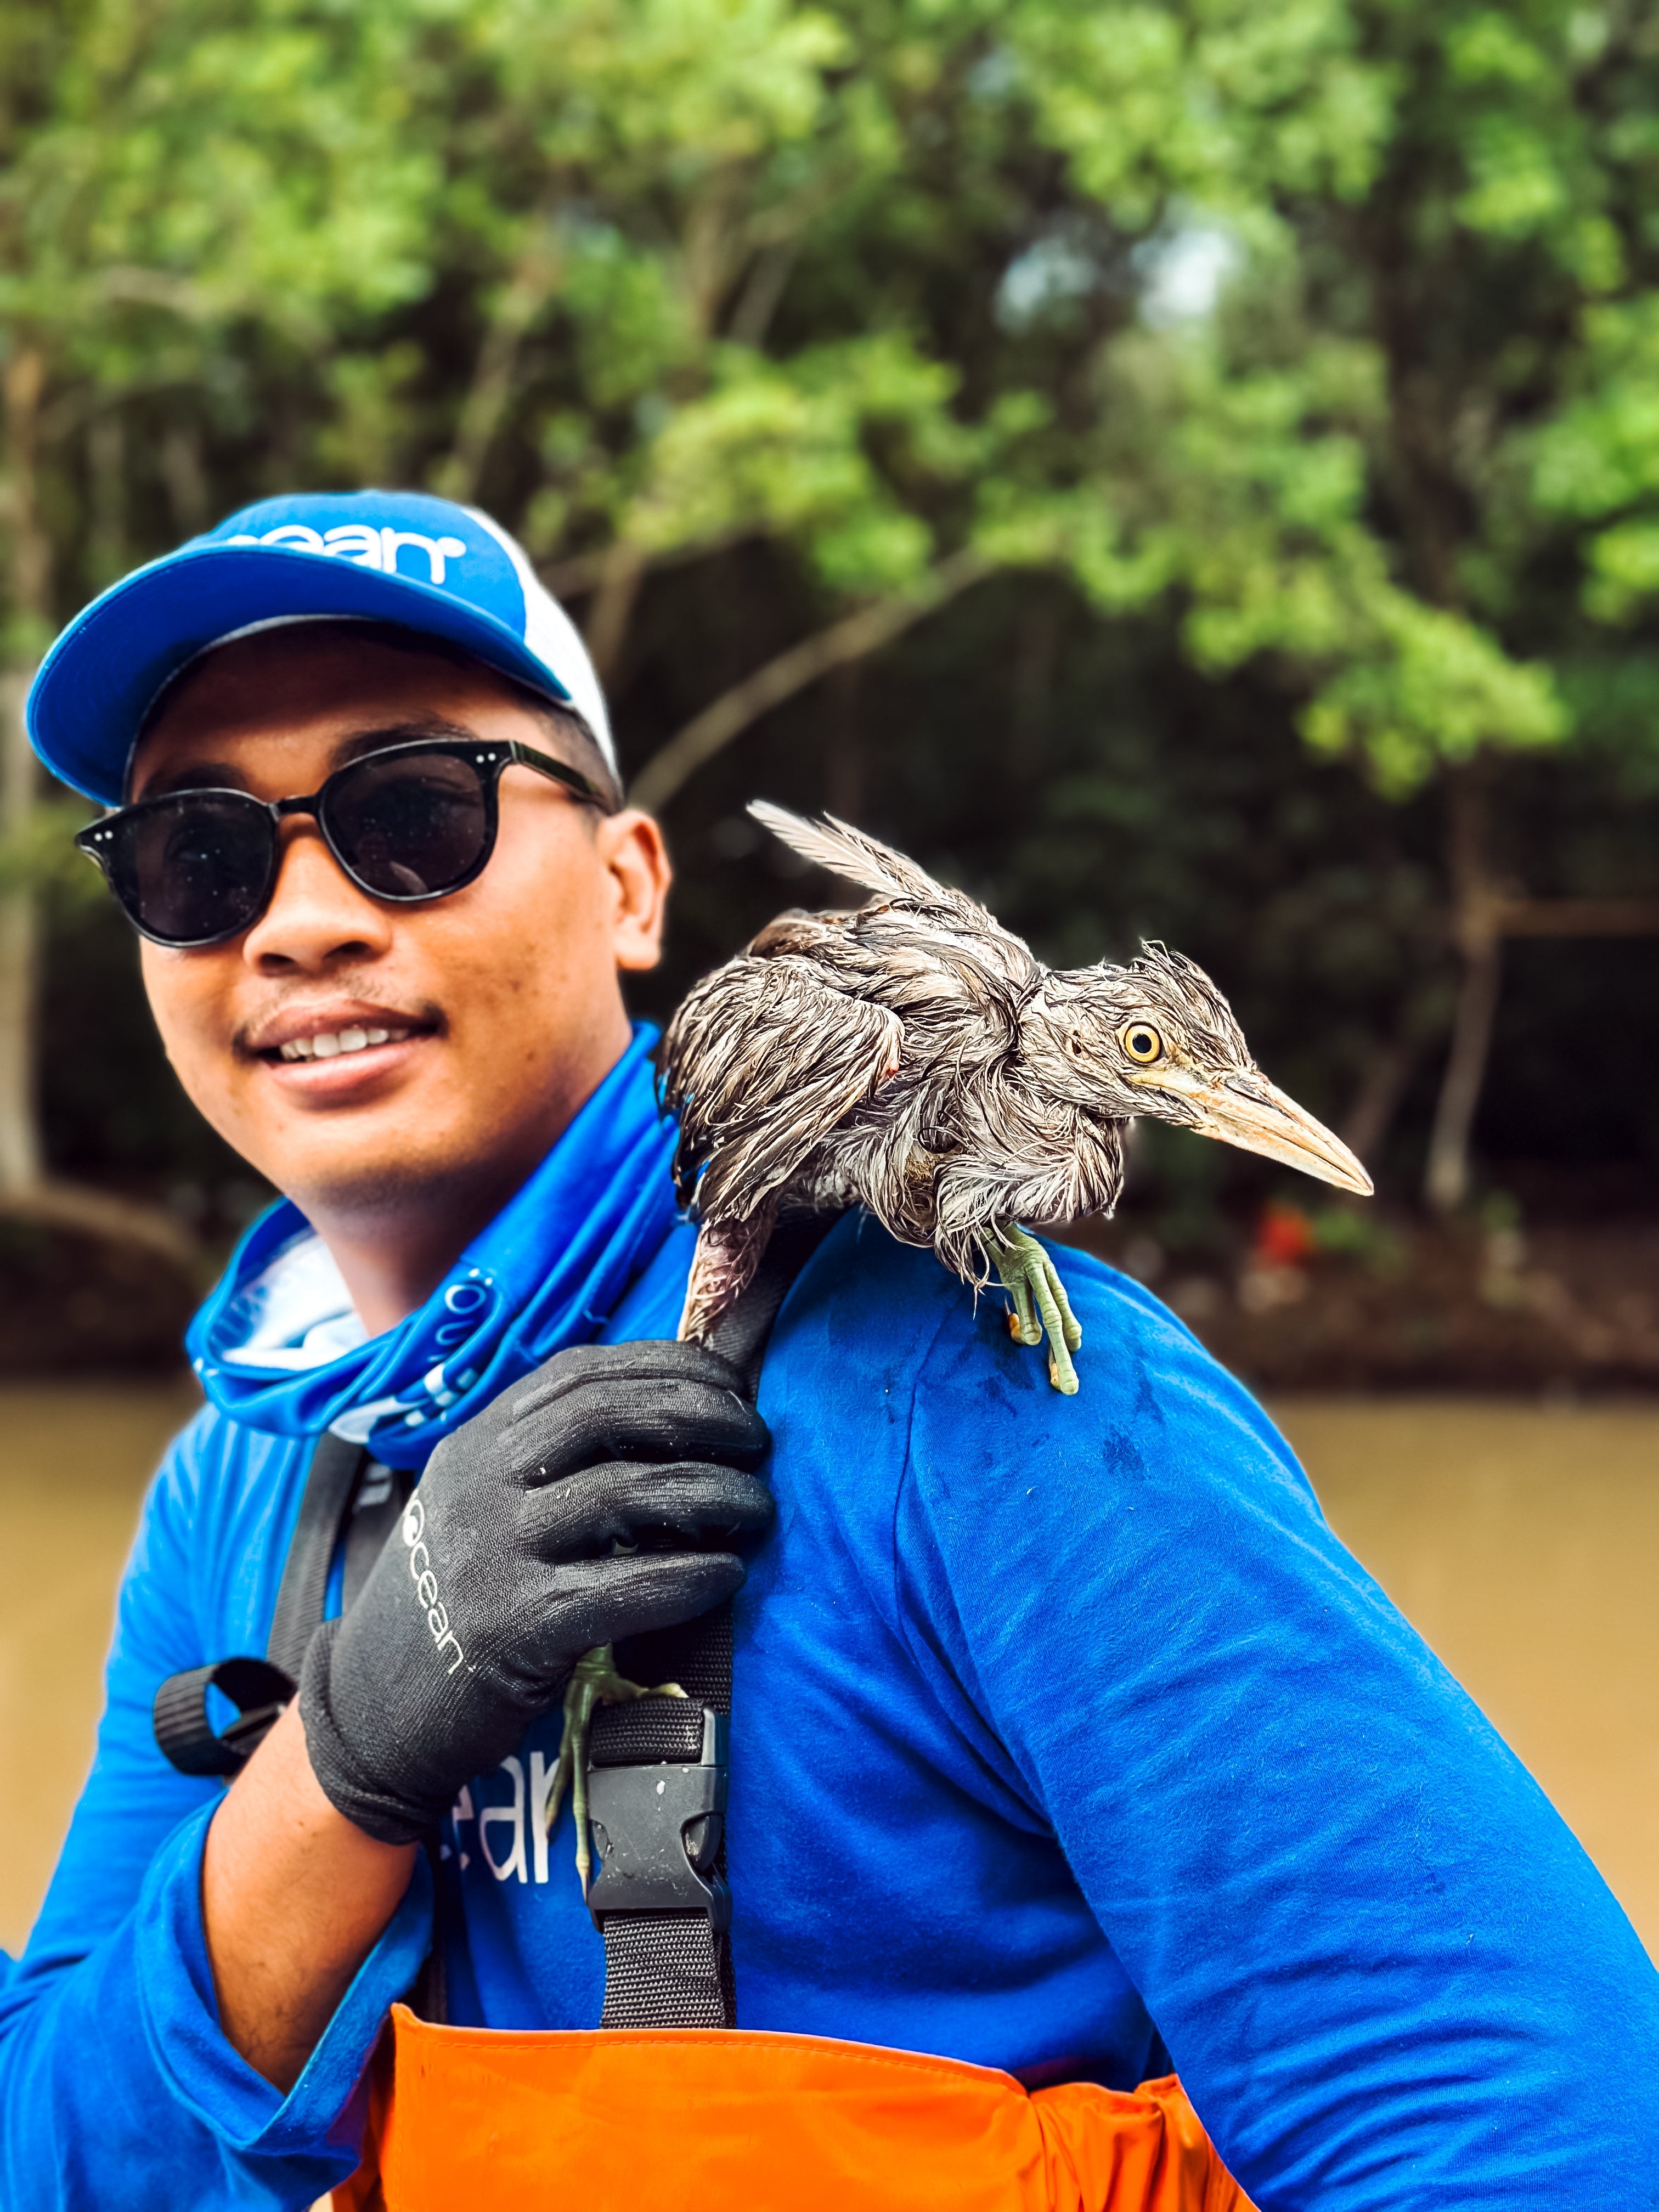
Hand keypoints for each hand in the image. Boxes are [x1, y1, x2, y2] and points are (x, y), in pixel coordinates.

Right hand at [298, 1340, 770, 1842]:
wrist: (373, 1707)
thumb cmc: (458, 1596)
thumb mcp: (481, 1502)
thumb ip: (550, 1456)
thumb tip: (671, 1411)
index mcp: (477, 1440)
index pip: (583, 1371)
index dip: (669, 1365)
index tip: (734, 1381)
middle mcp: (479, 1482)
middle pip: (609, 1414)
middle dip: (702, 1415)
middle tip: (760, 1440)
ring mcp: (493, 1553)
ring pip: (626, 1493)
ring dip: (714, 1493)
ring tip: (760, 1509)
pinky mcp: (514, 1628)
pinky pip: (622, 1589)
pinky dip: (688, 1577)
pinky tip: (729, 1575)